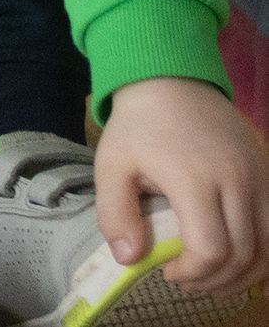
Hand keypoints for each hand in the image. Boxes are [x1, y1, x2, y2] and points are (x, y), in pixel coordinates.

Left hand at [97, 76, 268, 294]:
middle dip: (216, 280)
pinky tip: (244, 266)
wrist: (171, 82)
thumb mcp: (111, 164)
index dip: (194, 273)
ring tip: (211, 277)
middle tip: (188, 281)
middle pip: (244, 253)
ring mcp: (260, 177)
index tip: (168, 272)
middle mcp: (237, 180)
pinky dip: (265, 254)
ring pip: (268, 246)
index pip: (210, 247)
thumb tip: (128, 259)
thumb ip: (115, 213)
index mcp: (194, 178)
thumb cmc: (138, 126)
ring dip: (244, 273)